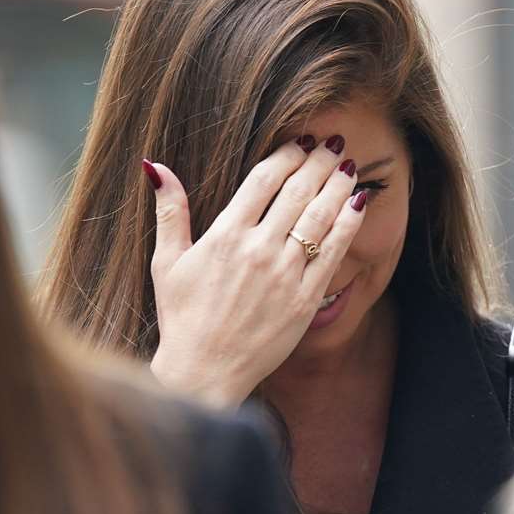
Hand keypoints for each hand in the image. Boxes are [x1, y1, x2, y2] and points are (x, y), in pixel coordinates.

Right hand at [144, 135, 367, 407]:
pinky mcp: (306, 299)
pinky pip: (334, 253)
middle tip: (333, 145)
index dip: (287, 155)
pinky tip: (358, 204)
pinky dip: (348, 224)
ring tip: (349, 166)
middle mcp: (258, 249)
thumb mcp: (167, 262)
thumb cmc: (182, 318)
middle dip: (319, 162)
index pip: (264, 179)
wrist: (205, 371)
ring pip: (320, 216)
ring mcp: (285, 274)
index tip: (301, 142)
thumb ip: (169, 211)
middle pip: (298, 191)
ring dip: (338, 186)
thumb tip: (154, 166)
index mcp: (225, 235)